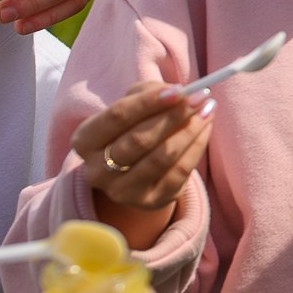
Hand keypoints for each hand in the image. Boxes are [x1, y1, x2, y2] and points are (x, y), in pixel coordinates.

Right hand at [74, 81, 211, 231]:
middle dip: (174, 115)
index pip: (117, 116)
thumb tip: (181, 93)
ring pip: (162, 157)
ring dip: (190, 130)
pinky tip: (205, 129)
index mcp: (85, 141)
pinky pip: (180, 172)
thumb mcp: (131, 106)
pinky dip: (197, 146)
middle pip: (140, 140)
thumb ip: (149, 93)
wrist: (133, 167)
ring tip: (207, 110)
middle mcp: (98, 171)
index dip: (149, 102)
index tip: (178, 90)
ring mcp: (122, 191)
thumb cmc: (132, 126)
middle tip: (199, 97)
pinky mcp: (150, 202)